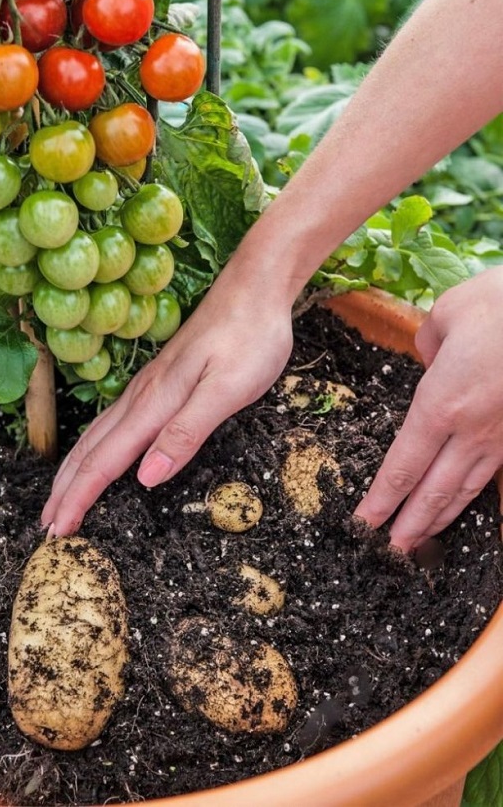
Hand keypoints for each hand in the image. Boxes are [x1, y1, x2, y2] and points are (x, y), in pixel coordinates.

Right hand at [41, 258, 295, 536]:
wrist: (255, 288)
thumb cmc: (249, 337)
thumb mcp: (226, 390)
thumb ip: (185, 433)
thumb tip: (146, 478)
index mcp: (155, 403)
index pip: (105, 461)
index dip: (79, 497)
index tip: (58, 530)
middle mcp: (142, 395)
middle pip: (91, 449)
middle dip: (65, 489)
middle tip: (47, 526)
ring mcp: (148, 386)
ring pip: (98, 434)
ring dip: (75, 469)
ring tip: (60, 496)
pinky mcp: (159, 381)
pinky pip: (114, 422)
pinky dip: (95, 447)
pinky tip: (98, 452)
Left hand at [355, 267, 502, 551]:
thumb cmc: (499, 303)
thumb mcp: (446, 315)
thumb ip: (428, 345)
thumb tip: (431, 361)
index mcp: (441, 404)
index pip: (403, 465)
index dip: (383, 498)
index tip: (365, 522)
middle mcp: (471, 430)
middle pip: (433, 489)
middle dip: (410, 523)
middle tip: (391, 552)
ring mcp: (502, 435)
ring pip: (466, 488)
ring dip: (440, 518)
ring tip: (421, 541)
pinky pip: (493, 473)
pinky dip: (474, 495)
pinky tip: (465, 503)